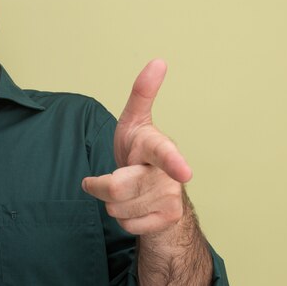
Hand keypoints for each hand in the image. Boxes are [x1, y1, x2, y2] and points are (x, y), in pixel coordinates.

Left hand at [82, 59, 189, 235]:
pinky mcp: (168, 219)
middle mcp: (170, 175)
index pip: (165, 153)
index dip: (174, 162)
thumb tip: (159, 61)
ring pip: (118, 208)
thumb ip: (142, 93)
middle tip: (108, 178)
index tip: (185, 171)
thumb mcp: (134, 120)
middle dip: (101, 186)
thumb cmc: (138, 149)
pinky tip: (134, 207)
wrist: (152, 188)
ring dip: (111, 202)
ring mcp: (171, 198)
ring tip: (126, 191)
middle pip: (116, 188)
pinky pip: (126, 224)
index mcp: (158, 147)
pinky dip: (122, 217)